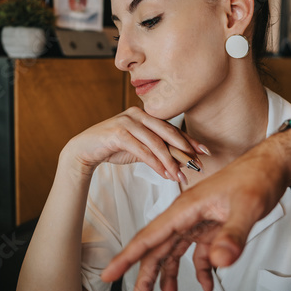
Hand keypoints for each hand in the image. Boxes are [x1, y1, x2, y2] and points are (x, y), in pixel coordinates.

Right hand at [66, 107, 206, 184]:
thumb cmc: (114, 148)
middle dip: (185, 150)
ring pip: (156, 143)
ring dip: (170, 162)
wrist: (85, 150)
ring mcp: (127, 121)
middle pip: (168, 132)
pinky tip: (164, 174)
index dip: (189, 140)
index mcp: (145, 115)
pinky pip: (142, 150)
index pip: (172, 128)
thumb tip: (182, 163)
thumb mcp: (140, 149)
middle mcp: (137, 114)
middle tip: (198, 164)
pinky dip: (155, 163)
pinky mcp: (118, 133)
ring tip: (180, 176)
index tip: (204, 151)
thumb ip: (158, 151)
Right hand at [101, 131, 290, 290]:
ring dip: (168, 279)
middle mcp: (185, 217)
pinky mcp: (211, 228)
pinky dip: (200, 271)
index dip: (127, 257)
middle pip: (157, 251)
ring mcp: (197, 223)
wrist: (272, 166)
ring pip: (173, 254)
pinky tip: (208, 286)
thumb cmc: (257, 178)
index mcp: (185, 210)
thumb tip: (218, 264)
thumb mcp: (247, 208)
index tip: (109, 275)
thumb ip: (232, 236)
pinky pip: (198, 254)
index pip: (149, 237)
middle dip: (146, 280)